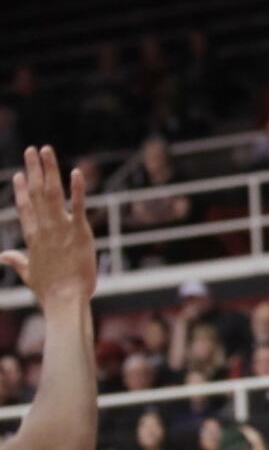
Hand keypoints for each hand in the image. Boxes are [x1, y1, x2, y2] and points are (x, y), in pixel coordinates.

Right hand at [0, 147, 96, 303]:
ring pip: (52, 193)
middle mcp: (44, 228)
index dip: (22, 189)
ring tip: (45, 150)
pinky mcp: (79, 231)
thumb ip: (16, 260)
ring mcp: (61, 228)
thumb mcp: (28, 273)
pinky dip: (77, 188)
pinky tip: (76, 172)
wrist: (66, 299)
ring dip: (49, 169)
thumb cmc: (49, 290)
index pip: (25, 207)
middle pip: (36, 193)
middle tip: (31, 150)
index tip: (20, 174)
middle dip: (34, 169)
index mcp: (32, 237)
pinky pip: (78, 205)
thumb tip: (3, 255)